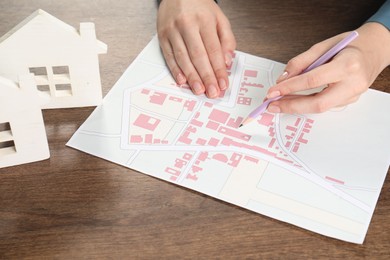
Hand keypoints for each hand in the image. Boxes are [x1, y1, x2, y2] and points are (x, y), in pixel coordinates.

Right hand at [157, 0, 235, 97]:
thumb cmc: (199, 6)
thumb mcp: (219, 18)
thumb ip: (227, 39)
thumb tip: (227, 61)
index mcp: (205, 20)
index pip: (214, 50)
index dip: (219, 69)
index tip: (223, 84)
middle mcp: (187, 25)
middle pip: (198, 56)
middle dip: (206, 77)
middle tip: (212, 92)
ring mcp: (172, 30)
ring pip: (183, 57)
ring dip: (191, 77)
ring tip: (199, 90)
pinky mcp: (162, 36)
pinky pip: (168, 56)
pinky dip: (175, 70)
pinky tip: (182, 80)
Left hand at [266, 22, 389, 113]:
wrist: (374, 50)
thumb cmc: (350, 45)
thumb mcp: (324, 45)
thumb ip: (301, 62)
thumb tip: (282, 79)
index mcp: (347, 65)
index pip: (312, 80)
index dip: (290, 88)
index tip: (273, 91)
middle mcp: (353, 84)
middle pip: (318, 104)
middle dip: (291, 106)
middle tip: (272, 105)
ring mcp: (353, 95)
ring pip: (320, 108)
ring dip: (296, 106)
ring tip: (279, 103)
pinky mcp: (350, 101)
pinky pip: (325, 105)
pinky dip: (307, 103)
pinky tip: (295, 101)